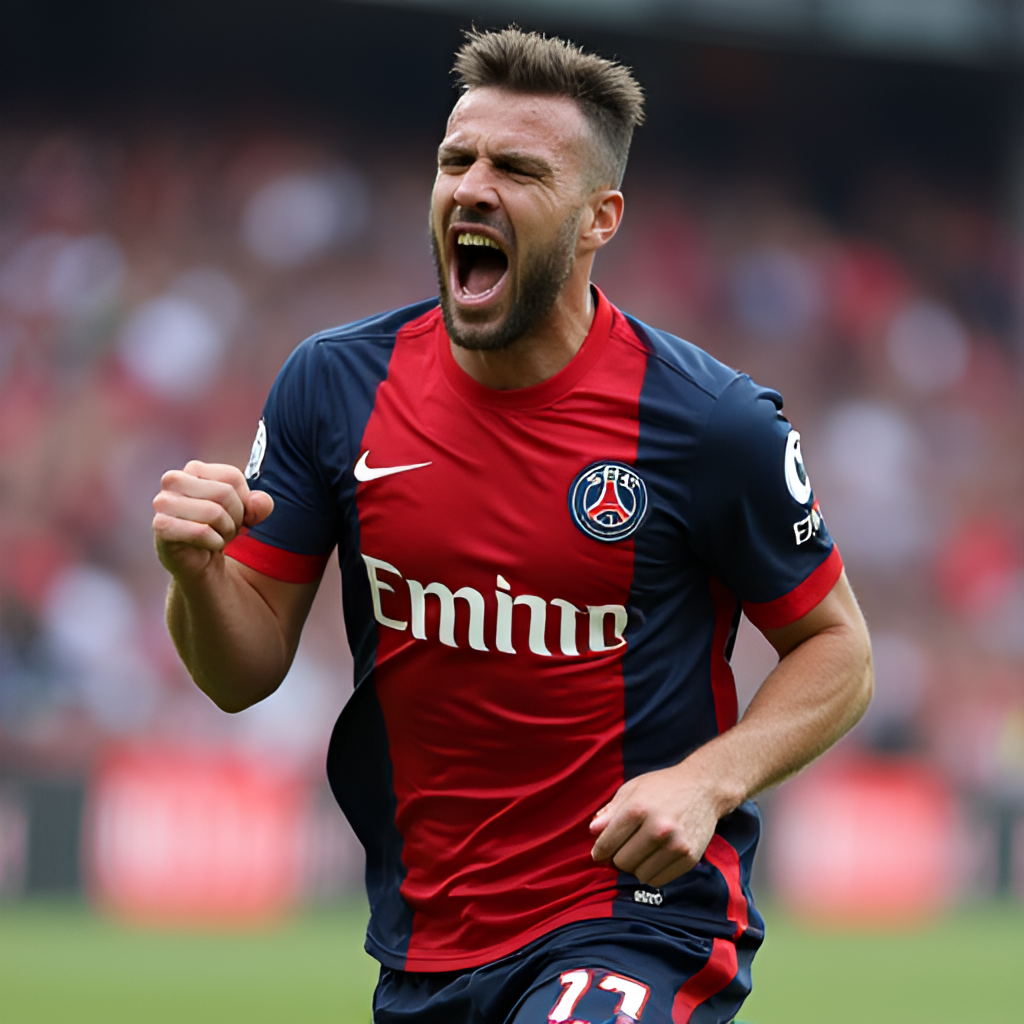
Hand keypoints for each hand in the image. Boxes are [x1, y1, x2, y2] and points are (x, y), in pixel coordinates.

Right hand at [152, 461, 273, 577]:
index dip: (243, 500)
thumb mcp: (247, 515)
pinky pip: (201, 531)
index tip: (234, 514)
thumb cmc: (218, 529)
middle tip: (225, 529)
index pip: (232, 477)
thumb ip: (260, 505)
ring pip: (214, 512)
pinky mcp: (161, 525)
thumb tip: (259, 501)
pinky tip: (208, 546)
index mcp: (194, 469)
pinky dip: (214, 543)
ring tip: (217, 537)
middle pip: (224, 492)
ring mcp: (163, 502)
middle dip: (235, 517)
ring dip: (225, 532)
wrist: (200, 563)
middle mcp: (174, 480)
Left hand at [589, 762, 724, 887]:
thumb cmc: (662, 787)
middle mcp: (657, 828)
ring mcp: (676, 844)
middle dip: (619, 857)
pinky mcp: (689, 857)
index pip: (607, 844)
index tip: (600, 852)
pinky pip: (659, 880)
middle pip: (622, 862)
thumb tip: (593, 831)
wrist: (703, 787)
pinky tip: (655, 857)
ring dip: (636, 867)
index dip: (600, 850)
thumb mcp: (631, 790)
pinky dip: (652, 873)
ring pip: (640, 875)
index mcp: (637, 808)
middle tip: (625, 848)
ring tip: (641, 851)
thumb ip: (610, 811)